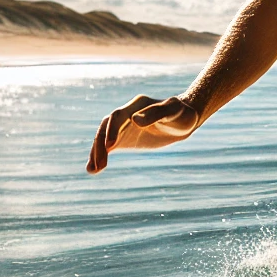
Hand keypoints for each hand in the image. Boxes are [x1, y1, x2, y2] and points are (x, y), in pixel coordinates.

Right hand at [86, 95, 201, 172]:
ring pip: (103, 138)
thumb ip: (156, 113)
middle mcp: (125, 115)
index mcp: (136, 106)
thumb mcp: (173, 111)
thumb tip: (135, 120)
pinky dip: (99, 157)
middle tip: (99, 164)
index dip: (112, 130)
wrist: (183, 119)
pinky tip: (93, 170)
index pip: (117, 116)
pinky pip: (107, 147)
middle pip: (105, 127)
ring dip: (96, 153)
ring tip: (92, 170)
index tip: (110, 147)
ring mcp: (122, 127)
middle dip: (100, 145)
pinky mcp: (123, 139)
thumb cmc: (181, 113)